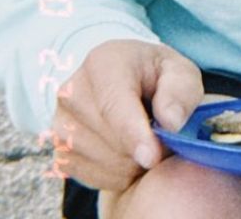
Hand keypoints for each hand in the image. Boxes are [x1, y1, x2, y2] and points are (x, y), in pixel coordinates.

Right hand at [47, 40, 202, 191]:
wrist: (126, 80)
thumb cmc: (157, 76)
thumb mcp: (180, 71)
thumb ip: (181, 91)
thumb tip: (171, 122)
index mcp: (103, 64)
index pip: (113, 105)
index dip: (133, 135)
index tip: (153, 158)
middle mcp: (72, 92)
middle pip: (110, 139)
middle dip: (145, 148)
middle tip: (166, 136)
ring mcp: (60, 123)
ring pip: (103, 163)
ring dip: (134, 163)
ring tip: (148, 140)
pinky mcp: (60, 150)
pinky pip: (94, 177)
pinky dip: (119, 174)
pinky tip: (130, 153)